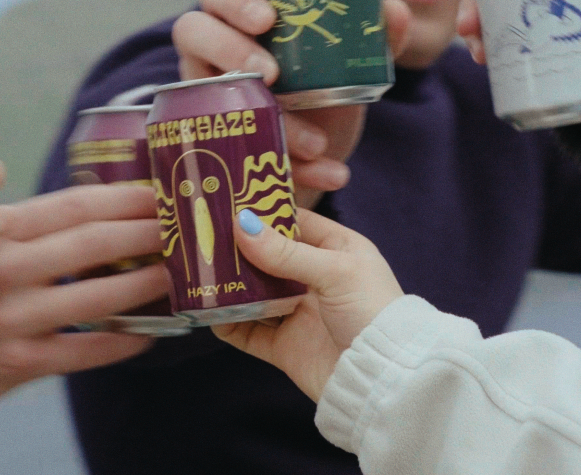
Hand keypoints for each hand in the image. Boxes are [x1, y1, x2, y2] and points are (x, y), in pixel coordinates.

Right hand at [0, 184, 167, 436]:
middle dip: (146, 232)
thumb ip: (26, 228)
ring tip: (178, 274)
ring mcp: (12, 319)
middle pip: (92, 243)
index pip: (73, 204)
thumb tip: (99, 206)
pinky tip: (148, 334)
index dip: (124, 196)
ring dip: (145, 284)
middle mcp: (4, 271)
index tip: (162, 189)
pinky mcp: (18, 362)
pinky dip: (123, 342)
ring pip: (97, 297)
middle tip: (184, 225)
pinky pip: (85, 351)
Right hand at [174, 0, 410, 207]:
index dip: (233, 0)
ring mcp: (208, 100)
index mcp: (241, 22)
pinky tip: (331, 173)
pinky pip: (244, 156)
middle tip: (271, 73)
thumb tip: (394, 9)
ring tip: (314, 142)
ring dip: (266, 122)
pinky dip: (296, 169)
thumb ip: (372, 38)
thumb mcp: (349, 65)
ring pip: (210, 101)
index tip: (267, 18)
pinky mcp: (221, 147)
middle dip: (229, 49)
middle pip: (191, 31)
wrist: (320, 152)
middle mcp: (212, 55)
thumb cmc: (324, 89)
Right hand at [211, 208, 402, 401]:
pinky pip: (248, 332)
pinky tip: (208, 312)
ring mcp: (298, 313)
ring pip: (254, 293)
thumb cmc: (372, 311)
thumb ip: (287, 252)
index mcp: (337, 251)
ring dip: (229, 285)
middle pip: (269, 258)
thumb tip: (242, 226)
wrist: (382, 378)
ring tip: (198, 271)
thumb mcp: (335, 271)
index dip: (265, 213)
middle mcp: (315, 279)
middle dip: (239, 250)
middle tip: (202, 236)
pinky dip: (228, 323)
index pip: (295, 223)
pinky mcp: (284, 346)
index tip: (228, 203)